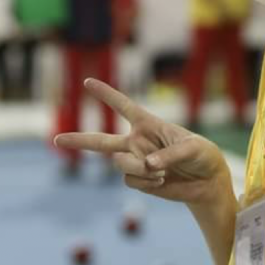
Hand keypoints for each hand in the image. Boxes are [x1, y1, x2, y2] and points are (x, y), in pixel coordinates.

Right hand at [55, 79, 231, 205]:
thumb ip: (169, 154)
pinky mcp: (139, 180)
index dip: (106, 94)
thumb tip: (148, 165)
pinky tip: (161, 180)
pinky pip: (131, 180)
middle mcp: (137, 141)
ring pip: (120, 164)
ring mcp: (136, 161)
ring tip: (160, 172)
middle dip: (78, 140)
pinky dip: (145, 181)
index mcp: (148, 124)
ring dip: (138, 168)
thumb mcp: (192, 148)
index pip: (123, 106)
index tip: (87, 82)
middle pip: (101, 140)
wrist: (207, 182)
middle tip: (56, 138)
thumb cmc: (202, 155)